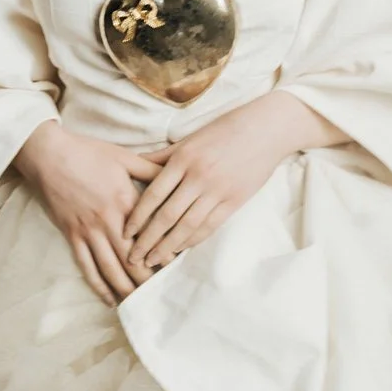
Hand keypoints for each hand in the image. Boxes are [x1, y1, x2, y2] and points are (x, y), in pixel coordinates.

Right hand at [16, 121, 163, 305]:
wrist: (49, 154)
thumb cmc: (88, 152)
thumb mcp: (124, 157)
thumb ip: (150, 168)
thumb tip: (175, 172)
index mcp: (125, 200)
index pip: (150, 233)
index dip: (165, 252)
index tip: (178, 267)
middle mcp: (108, 221)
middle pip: (132, 258)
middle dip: (149, 279)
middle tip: (163, 294)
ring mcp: (88, 231)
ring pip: (111, 269)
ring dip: (126, 288)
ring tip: (141, 304)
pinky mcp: (71, 236)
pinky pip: (86, 267)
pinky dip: (98, 286)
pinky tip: (109, 300)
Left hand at [121, 101, 291, 268]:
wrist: (266, 129)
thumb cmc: (225, 129)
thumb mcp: (190, 138)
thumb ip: (163, 156)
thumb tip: (134, 164)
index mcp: (183, 159)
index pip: (153, 195)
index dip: (137, 217)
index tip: (125, 233)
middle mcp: (198, 176)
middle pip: (166, 216)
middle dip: (148, 240)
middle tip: (133, 258)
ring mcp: (218, 190)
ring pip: (187, 226)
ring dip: (167, 246)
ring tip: (153, 261)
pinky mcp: (235, 200)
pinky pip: (210, 226)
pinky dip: (193, 240)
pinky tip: (180, 249)